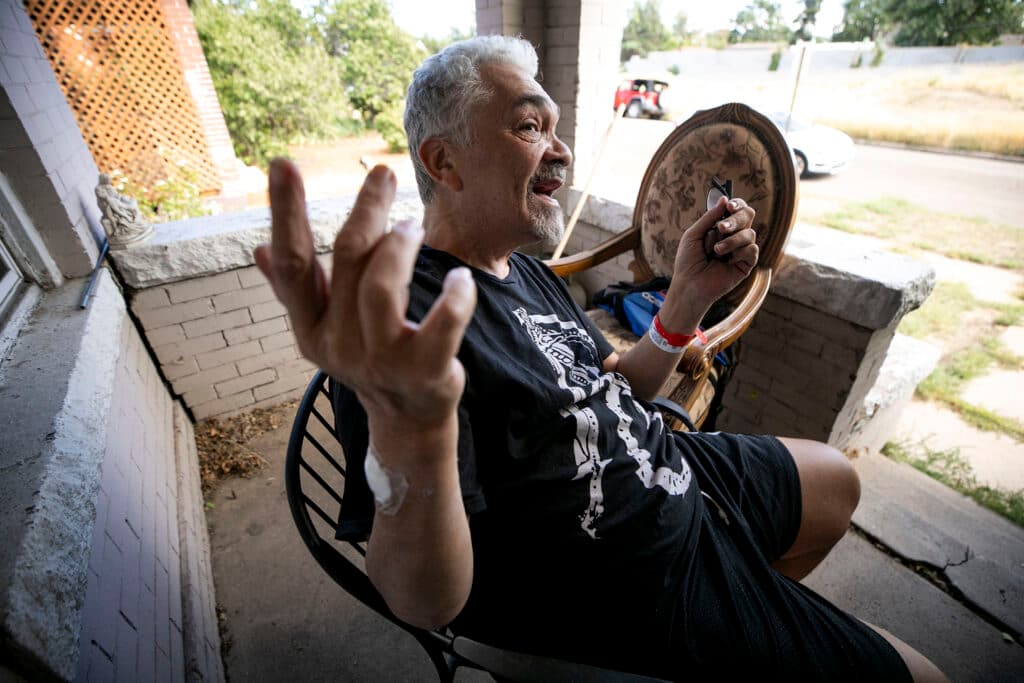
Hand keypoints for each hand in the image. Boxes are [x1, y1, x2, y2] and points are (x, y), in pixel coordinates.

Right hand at [253, 159, 476, 442]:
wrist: (406, 419)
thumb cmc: (368, 359)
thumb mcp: (327, 329)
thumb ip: (296, 291)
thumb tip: (258, 251)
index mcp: (311, 330)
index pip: (293, 263)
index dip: (286, 212)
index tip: (284, 164)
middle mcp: (339, 345)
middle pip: (348, 259)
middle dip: (366, 209)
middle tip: (383, 175)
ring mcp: (382, 362)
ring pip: (383, 285)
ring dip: (400, 246)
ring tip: (413, 225)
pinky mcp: (425, 372)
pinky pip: (443, 324)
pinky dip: (455, 296)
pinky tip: (460, 279)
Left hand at [669, 196, 757, 311]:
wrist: (689, 284)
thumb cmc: (688, 261)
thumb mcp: (694, 235)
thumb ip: (709, 218)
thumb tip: (724, 198)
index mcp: (722, 226)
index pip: (737, 208)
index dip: (737, 204)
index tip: (729, 206)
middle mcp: (734, 235)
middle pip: (748, 215)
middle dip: (735, 220)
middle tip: (721, 228)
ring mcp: (741, 249)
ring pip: (749, 233)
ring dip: (731, 241)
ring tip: (716, 251)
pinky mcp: (747, 264)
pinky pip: (752, 250)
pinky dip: (739, 253)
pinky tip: (727, 261)